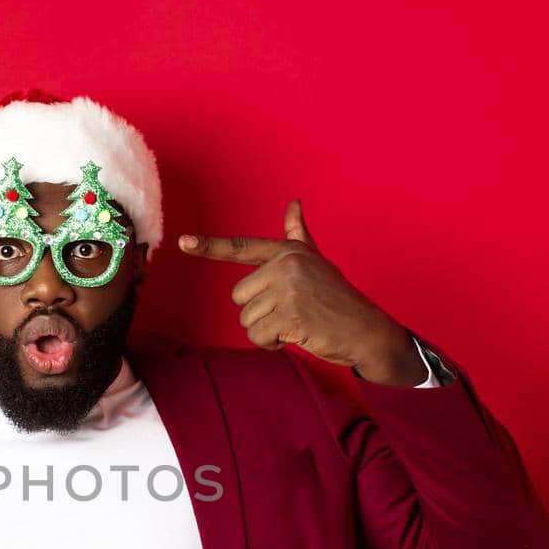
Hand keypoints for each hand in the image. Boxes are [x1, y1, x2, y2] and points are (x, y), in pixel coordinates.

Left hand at [178, 199, 426, 385]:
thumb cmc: (337, 298)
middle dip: (259, 313)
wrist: (366, 330)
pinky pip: (258, 337)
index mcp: (288, 252)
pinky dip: (272, 345)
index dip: (208, 246)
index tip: (182, 242)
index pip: (241, 247)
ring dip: (266, 331)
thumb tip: (294, 204)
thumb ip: (298, 236)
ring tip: (296, 324)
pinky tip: (296, 336)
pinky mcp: (291, 315)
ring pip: (247, 320)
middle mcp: (286, 265)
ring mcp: (289, 289)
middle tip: (291, 313)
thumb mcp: (316, 262)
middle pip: (239, 297)